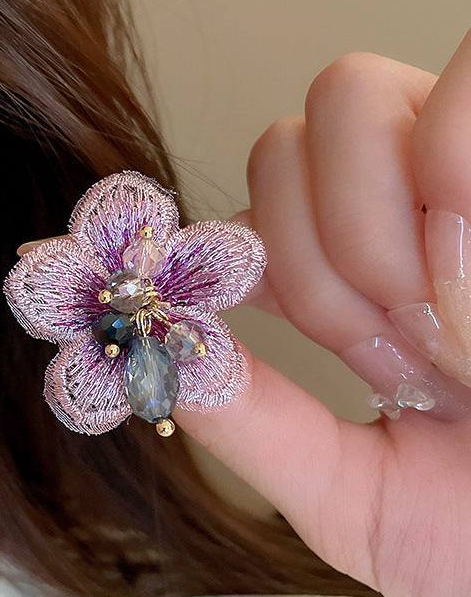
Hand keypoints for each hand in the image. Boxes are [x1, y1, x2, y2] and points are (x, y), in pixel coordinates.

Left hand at [177, 35, 470, 596]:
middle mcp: (432, 205)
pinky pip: (467, 99)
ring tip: (448, 343)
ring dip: (376, 237)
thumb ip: (254, 422)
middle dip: (321, 258)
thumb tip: (156, 349)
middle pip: (295, 131)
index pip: (265, 187)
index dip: (250, 255)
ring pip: (356, 100)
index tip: (298, 344)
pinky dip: (456, 187)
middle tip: (391, 359)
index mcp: (379, 275)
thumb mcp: (350, 496)